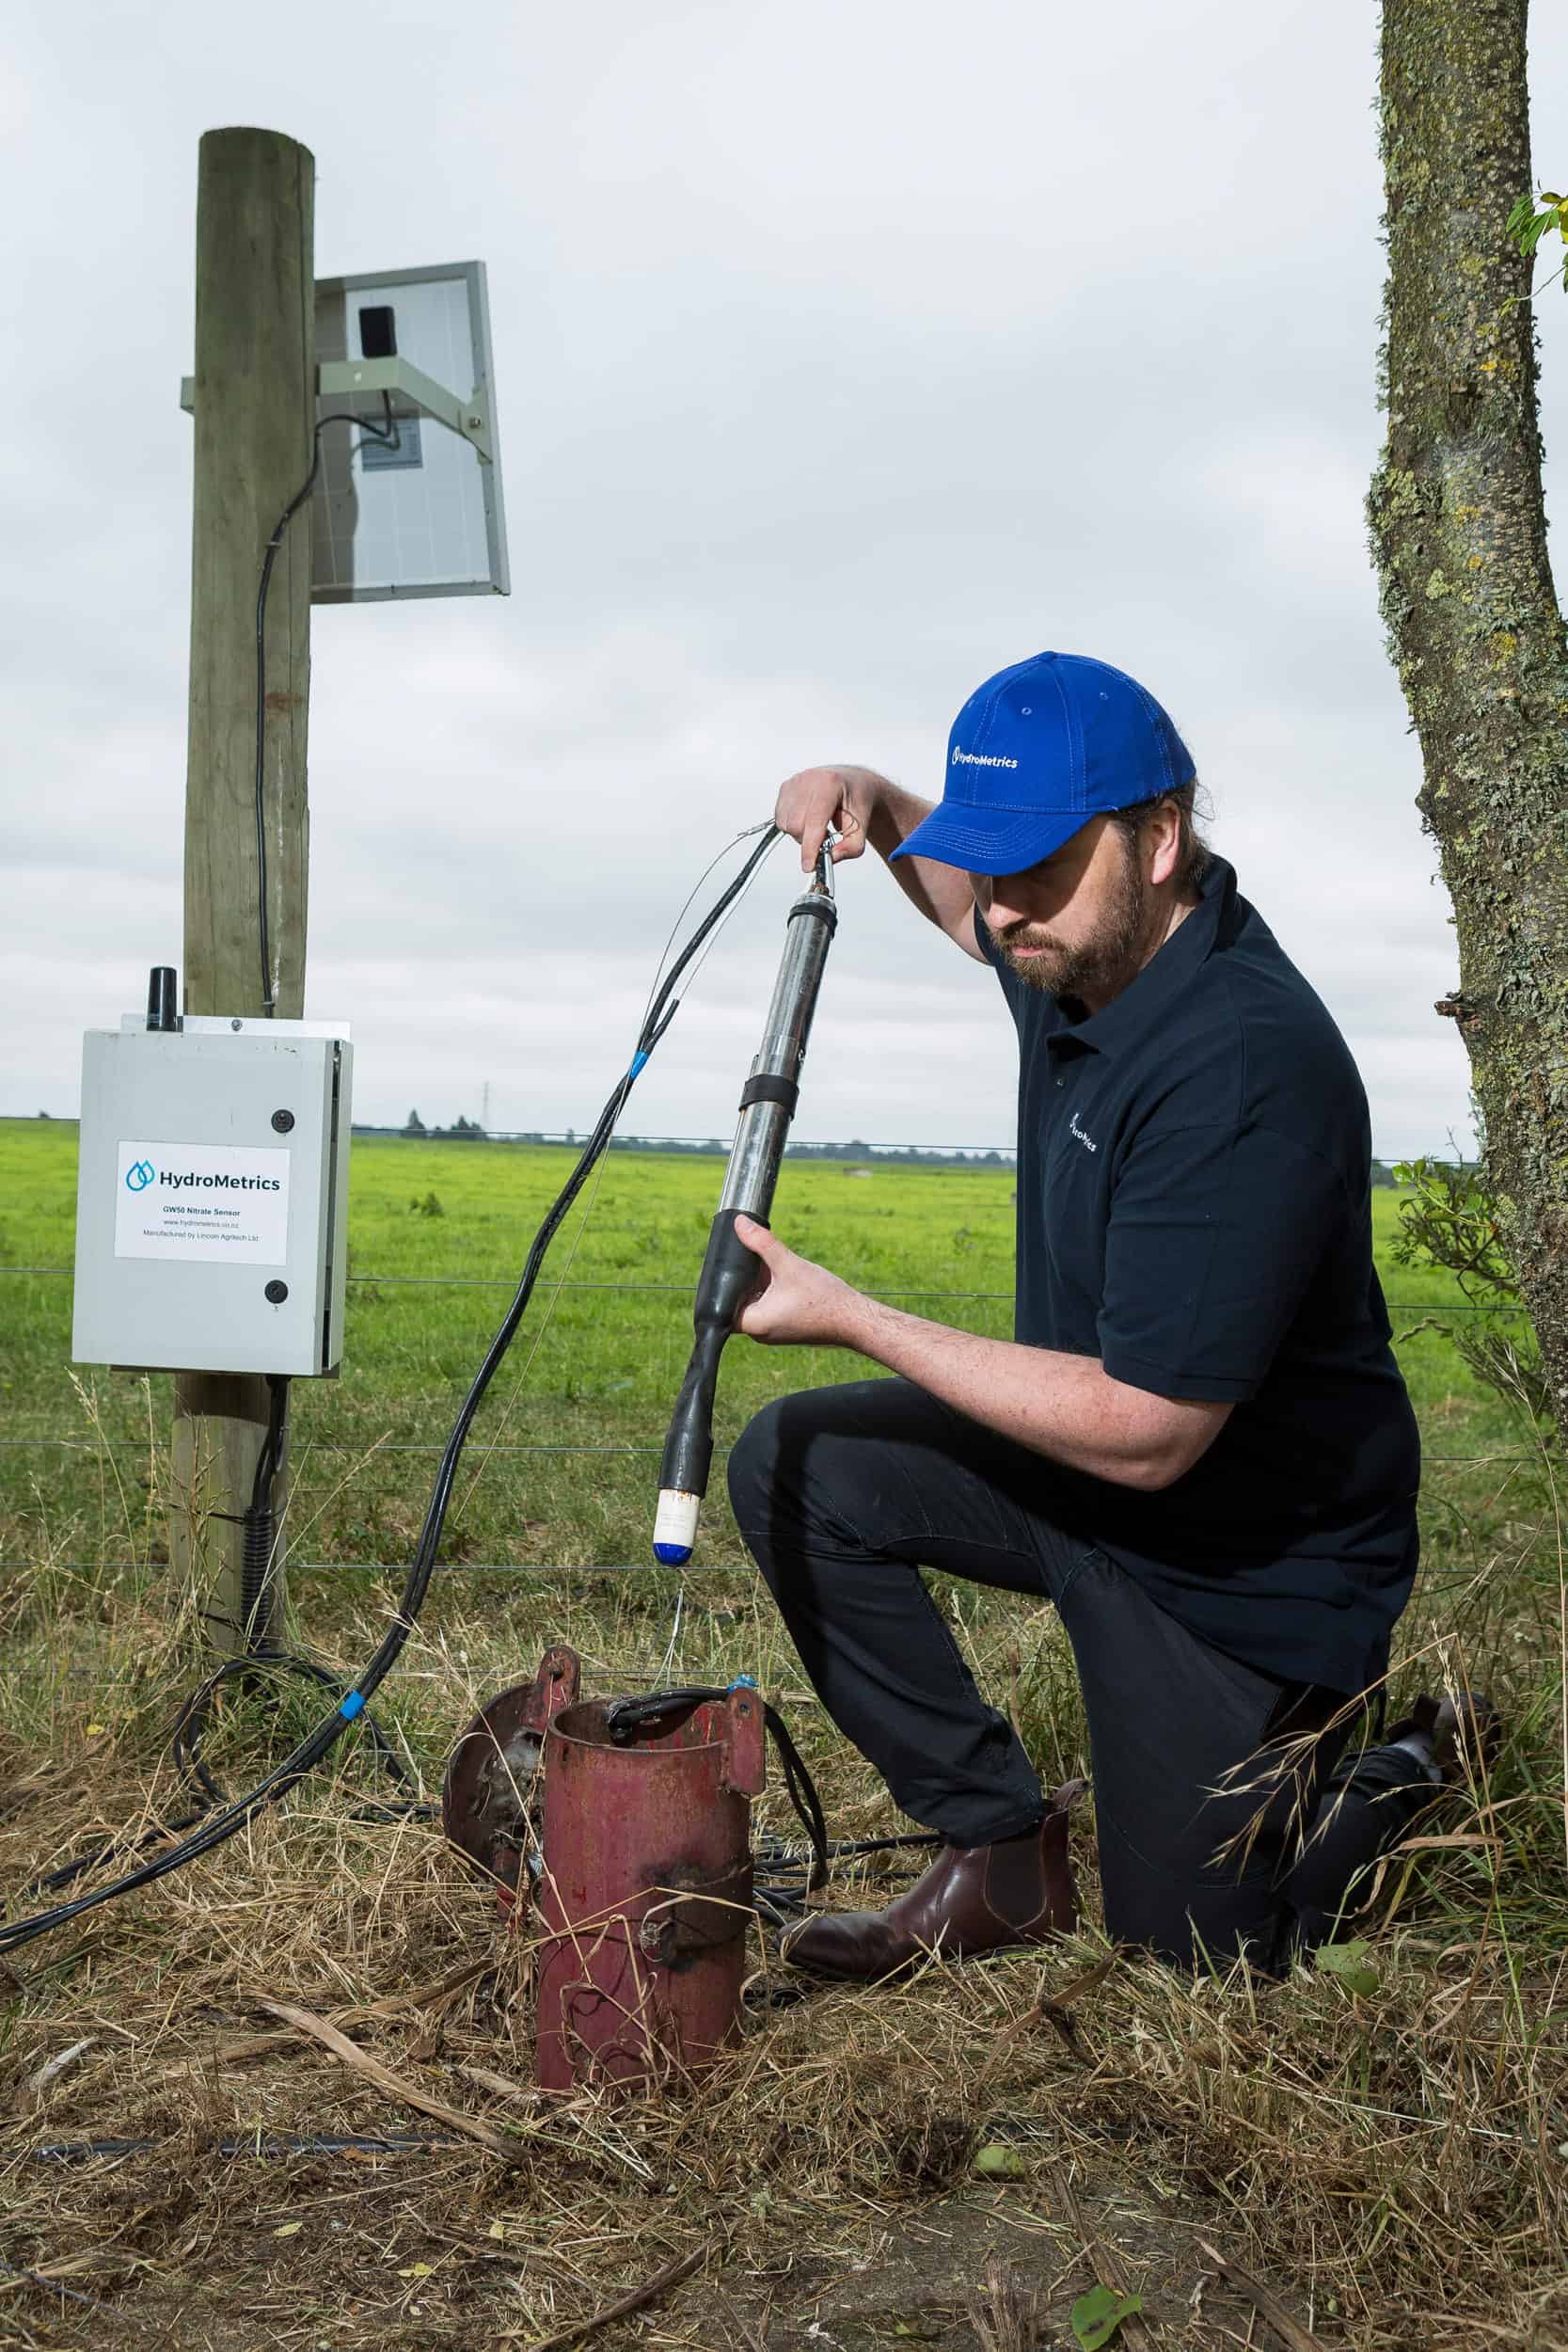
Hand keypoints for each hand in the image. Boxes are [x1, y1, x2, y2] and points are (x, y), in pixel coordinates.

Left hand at [732, 1215, 859, 1347]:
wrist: (853, 1318)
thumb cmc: (824, 1298)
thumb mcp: (789, 1265)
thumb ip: (762, 1243)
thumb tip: (740, 1223)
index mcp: (754, 1324)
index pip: (721, 1303)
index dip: (723, 1281)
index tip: (730, 1261)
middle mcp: (759, 1333)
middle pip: (738, 1300)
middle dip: (744, 1277)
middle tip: (753, 1258)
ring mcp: (772, 1331)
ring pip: (754, 1301)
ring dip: (759, 1282)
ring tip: (772, 1266)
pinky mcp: (784, 1326)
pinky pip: (768, 1305)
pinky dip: (771, 1289)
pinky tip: (784, 1276)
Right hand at [772, 765, 887, 874]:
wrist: (853, 782)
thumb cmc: (857, 800)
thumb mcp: (862, 826)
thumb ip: (852, 846)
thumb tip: (831, 857)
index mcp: (830, 784)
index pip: (813, 821)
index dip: (810, 847)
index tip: (809, 865)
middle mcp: (809, 779)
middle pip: (796, 825)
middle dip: (808, 839)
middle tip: (826, 836)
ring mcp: (795, 782)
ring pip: (785, 824)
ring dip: (800, 833)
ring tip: (818, 825)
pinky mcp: (785, 787)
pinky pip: (780, 818)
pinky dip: (793, 826)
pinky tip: (808, 819)